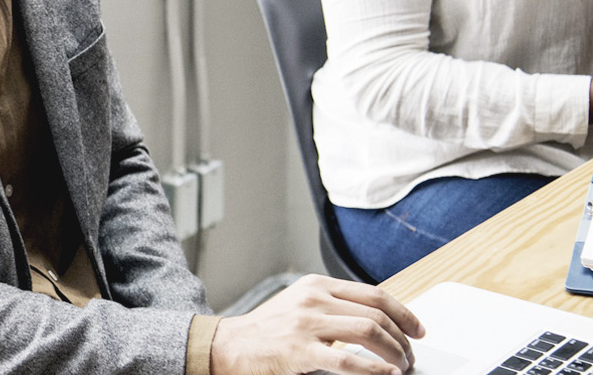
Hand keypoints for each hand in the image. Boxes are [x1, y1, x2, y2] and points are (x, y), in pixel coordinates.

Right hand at [209, 274, 425, 374]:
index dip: (403, 313)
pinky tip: (387, 374)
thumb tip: (377, 320)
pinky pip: (348, 359)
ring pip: (369, 331)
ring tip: (402, 366)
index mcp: (316, 284)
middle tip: (410, 356)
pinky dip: (375, 368)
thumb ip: (334, 306)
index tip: (417, 329)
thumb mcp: (301, 305)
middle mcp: (314, 299)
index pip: (374, 294)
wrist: (232, 346)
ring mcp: (307, 323)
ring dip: (394, 352)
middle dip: (402, 338)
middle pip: (376, 313)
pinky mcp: (300, 350)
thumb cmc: (268, 330)